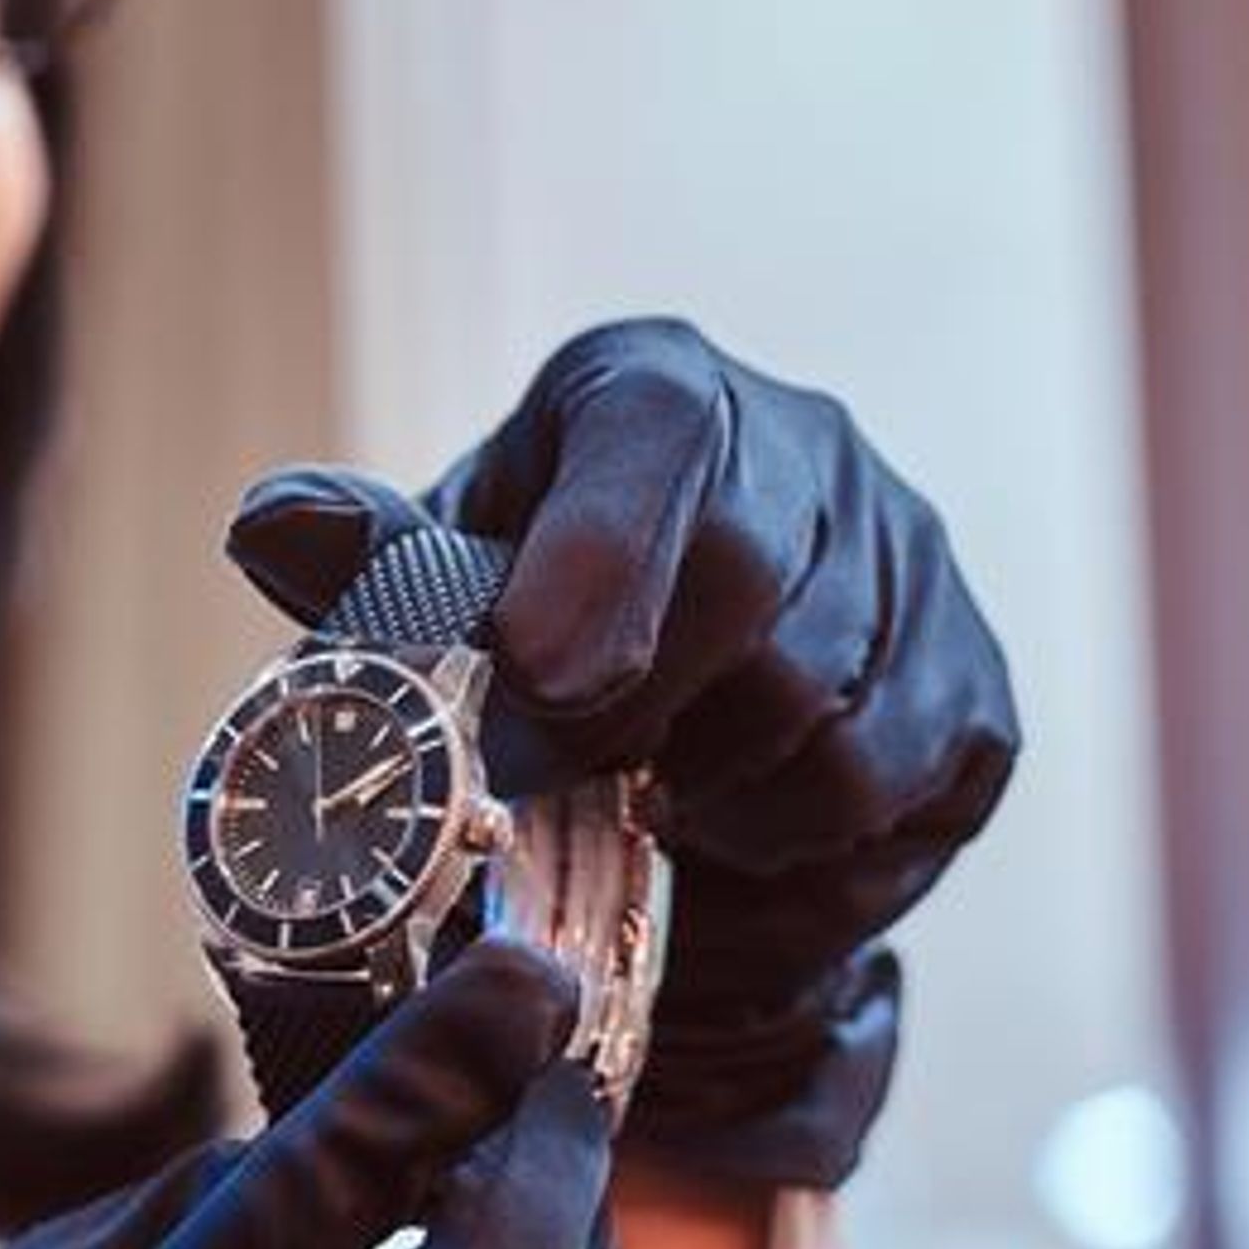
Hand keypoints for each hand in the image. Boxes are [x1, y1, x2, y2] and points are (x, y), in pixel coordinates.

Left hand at [223, 317, 1021, 1189]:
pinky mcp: (975, 693)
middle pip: (749, 591)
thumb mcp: (436, 588)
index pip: (653, 431)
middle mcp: (811, 452)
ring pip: (831, 724)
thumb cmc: (528, 626)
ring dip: (711, 804)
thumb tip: (273, 526)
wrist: (670, 698)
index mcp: (654, 391)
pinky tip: (730, 838)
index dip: (600, 555)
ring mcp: (915, 570)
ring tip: (643, 808)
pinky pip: (900, 800)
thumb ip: (372, 568)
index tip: (540, 673)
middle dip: (635, 720)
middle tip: (553, 786)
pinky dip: (799, 857)